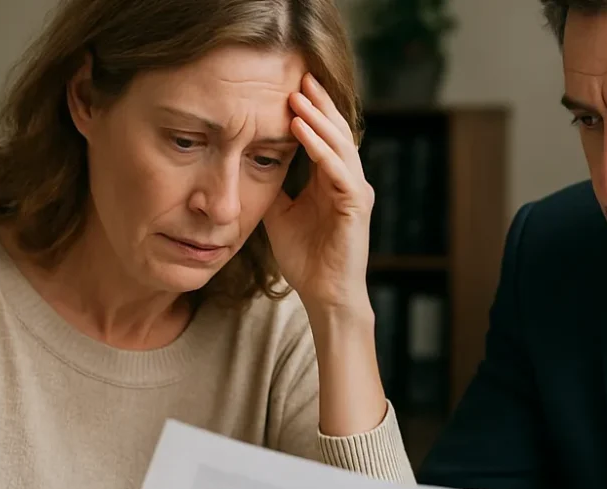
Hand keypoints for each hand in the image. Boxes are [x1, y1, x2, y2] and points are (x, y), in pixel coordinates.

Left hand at [264, 73, 373, 315]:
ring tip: (298, 96)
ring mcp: (355, 192)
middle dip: (318, 103)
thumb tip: (250, 162)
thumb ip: (273, 187)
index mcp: (333, 182)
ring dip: (318, 118)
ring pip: (340, 144)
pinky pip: (338, 169)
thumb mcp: (280, 214)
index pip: (324, 136)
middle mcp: (349, 182)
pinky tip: (300, 130)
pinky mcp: (356, 206)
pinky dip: (319, 148)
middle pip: (337, 132)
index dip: (310, 112)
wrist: (324, 295)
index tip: (289, 87)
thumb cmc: (306, 260)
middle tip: (299, 75)